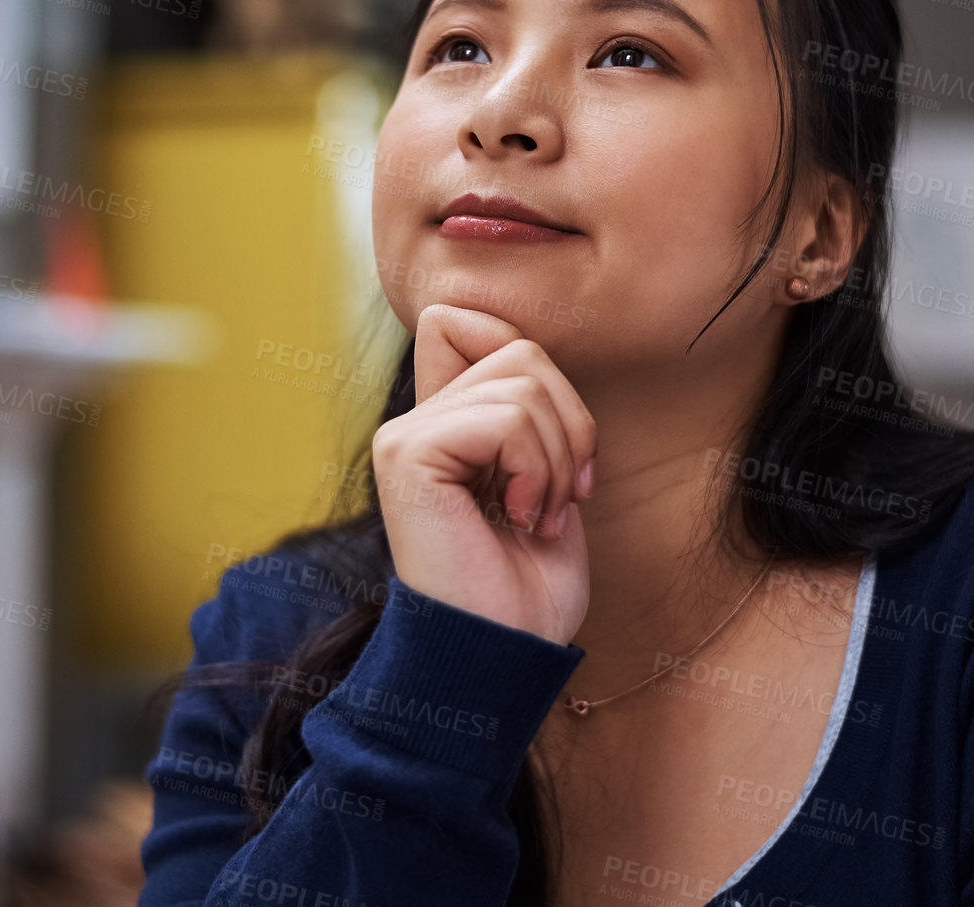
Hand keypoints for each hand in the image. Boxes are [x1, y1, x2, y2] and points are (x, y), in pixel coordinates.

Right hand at [370, 304, 597, 644]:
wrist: (504, 654)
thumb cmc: (529, 586)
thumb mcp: (545, 476)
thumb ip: (527, 408)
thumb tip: (529, 345)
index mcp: (441, 424)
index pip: (465, 320)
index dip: (528, 358)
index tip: (558, 444)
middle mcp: (414, 422)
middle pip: (518, 348)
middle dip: (569, 420)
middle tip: (564, 496)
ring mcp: (404, 436)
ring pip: (521, 379)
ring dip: (560, 455)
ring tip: (542, 514)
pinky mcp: (408, 456)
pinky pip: (506, 419)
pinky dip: (539, 469)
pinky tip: (523, 518)